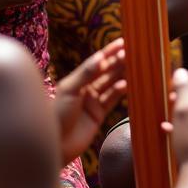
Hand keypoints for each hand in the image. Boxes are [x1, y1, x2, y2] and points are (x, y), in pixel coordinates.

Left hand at [55, 38, 127, 164]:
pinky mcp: (99, 114)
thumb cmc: (56, 115)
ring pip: (111, 84)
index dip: (109, 52)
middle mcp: (86, 88)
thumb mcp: (69, 90)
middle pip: (106, 72)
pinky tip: (125, 86)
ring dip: (121, 76)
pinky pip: (111, 100)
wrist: (55, 145)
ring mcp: (93, 101)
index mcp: (77, 80)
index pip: (96, 62)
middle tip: (132, 54)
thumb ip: (85, 74)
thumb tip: (100, 56)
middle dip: (118, 62)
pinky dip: (119, 92)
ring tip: (133, 67)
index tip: (122, 43)